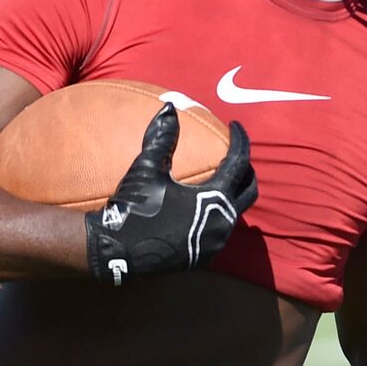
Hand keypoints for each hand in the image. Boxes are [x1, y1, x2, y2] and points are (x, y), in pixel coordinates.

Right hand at [85, 103, 256, 285]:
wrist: (117, 253)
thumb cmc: (133, 208)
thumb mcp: (146, 170)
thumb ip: (163, 139)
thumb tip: (169, 108)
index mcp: (214, 199)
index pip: (239, 163)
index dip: (240, 140)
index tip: (236, 126)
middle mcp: (222, 223)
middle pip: (249, 191)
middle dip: (246, 170)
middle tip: (234, 155)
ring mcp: (215, 244)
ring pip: (236, 213)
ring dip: (232, 194)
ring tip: (220, 178)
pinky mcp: (204, 257)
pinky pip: (221, 231)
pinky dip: (219, 214)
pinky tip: (204, 206)